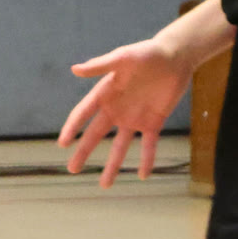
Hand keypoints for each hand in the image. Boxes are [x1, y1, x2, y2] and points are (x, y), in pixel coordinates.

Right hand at [59, 37, 191, 186]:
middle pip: (96, 135)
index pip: (83, 114)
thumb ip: (100, 65)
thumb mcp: (123, 57)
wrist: (175, 57)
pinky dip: (146, 160)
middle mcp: (115, 109)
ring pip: (120, 146)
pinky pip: (149, 145)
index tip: (62, 144)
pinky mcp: (153, 122)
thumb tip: (75, 69)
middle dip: (84, 153)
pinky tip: (142, 175)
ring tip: (104, 185)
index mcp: (104, 94)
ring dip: (112, 165)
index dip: (72, 129)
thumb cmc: (147, 53)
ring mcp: (134, 118)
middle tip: (72, 170)